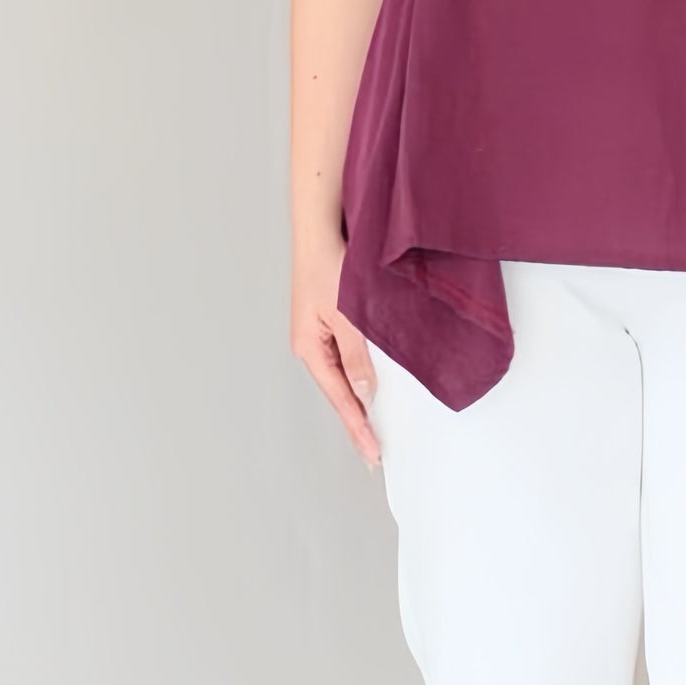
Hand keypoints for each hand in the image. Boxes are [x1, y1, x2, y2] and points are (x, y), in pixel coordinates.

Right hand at [291, 239, 381, 467]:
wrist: (321, 231)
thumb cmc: (328, 266)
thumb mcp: (348, 314)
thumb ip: (357, 354)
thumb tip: (364, 391)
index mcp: (309, 348)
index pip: (340, 398)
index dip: (358, 427)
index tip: (373, 453)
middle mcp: (312, 346)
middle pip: (339, 392)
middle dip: (357, 422)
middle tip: (375, 452)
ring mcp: (319, 336)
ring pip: (344, 376)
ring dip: (360, 400)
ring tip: (376, 429)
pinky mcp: (330, 324)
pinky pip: (348, 358)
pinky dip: (361, 376)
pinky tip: (373, 386)